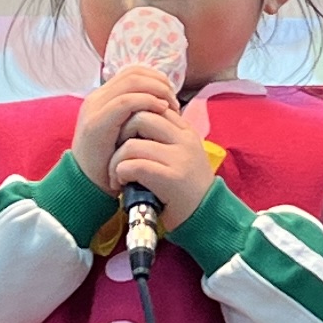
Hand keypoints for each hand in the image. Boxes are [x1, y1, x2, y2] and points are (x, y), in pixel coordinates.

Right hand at [69, 59, 181, 185]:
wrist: (88, 186)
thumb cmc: (111, 161)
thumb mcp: (125, 132)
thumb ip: (136, 115)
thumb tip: (162, 100)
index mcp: (103, 98)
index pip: (132, 72)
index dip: (155, 77)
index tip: (171, 92)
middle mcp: (96, 98)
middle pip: (133, 73)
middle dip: (159, 82)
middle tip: (174, 99)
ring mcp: (95, 109)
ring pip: (131, 82)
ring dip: (156, 90)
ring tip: (170, 106)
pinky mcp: (97, 123)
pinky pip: (126, 102)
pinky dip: (147, 102)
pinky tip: (161, 110)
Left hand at [108, 105, 219, 231]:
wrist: (206, 216)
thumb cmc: (186, 187)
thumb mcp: (181, 154)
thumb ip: (164, 137)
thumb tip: (133, 121)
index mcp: (185, 130)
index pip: (153, 106)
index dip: (131, 119)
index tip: (125, 138)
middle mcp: (184, 139)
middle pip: (140, 117)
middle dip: (120, 134)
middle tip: (118, 153)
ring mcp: (179, 158)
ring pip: (131, 144)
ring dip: (116, 160)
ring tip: (117, 174)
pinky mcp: (171, 178)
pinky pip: (134, 166)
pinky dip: (121, 173)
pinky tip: (122, 183)